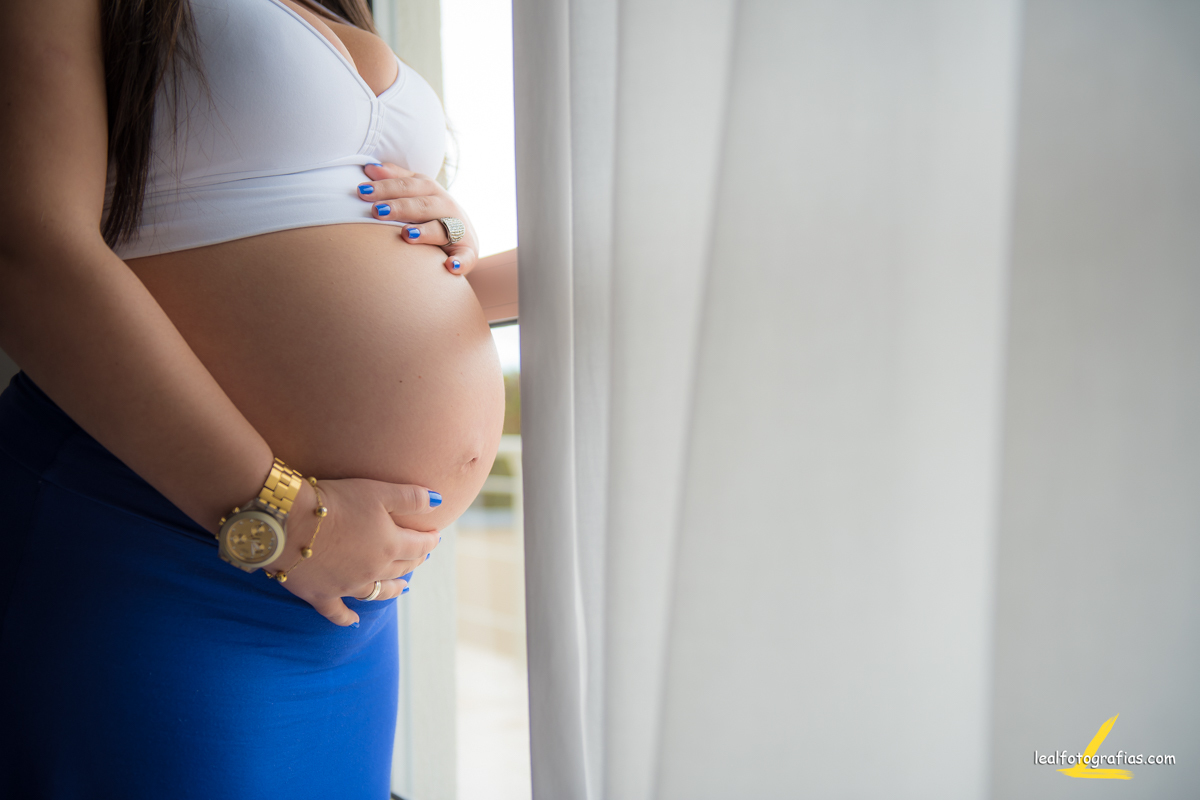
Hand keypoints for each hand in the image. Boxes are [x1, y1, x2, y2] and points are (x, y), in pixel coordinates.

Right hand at [276, 478, 441, 625]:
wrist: (289, 521)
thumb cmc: (336, 501)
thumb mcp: (378, 491)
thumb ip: (412, 497)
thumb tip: (439, 501)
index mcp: (390, 546)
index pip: (419, 546)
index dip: (430, 540)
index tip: (435, 536)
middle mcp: (373, 570)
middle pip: (401, 568)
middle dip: (414, 561)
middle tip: (420, 555)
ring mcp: (347, 586)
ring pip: (377, 591)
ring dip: (392, 589)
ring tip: (401, 587)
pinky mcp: (321, 595)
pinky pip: (337, 613)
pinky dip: (346, 618)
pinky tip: (353, 621)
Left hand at [357, 162, 480, 275]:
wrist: (465, 237)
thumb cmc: (431, 213)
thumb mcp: (416, 191)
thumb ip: (396, 179)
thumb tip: (369, 168)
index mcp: (431, 190)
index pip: (408, 186)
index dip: (386, 187)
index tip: (362, 191)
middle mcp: (446, 207)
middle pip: (423, 205)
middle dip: (400, 207)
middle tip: (377, 211)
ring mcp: (459, 229)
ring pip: (443, 228)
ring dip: (426, 232)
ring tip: (406, 234)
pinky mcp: (468, 251)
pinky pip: (465, 257)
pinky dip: (460, 261)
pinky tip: (450, 266)